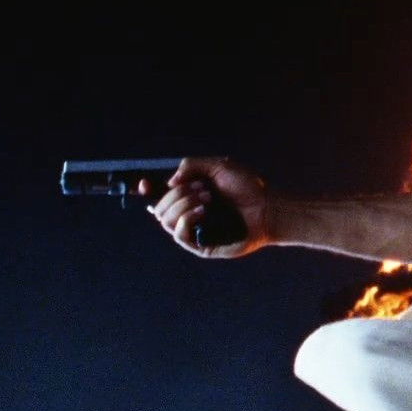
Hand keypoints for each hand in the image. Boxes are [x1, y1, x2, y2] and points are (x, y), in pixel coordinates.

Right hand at [142, 156, 272, 258]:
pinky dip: (186, 219)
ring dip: (182, 204)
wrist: (267, 208)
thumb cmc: (248, 187)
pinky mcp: (201, 245)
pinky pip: (179, 235)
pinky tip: (202, 211)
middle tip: (202, 189)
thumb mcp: (219, 166)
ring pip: (165, 220)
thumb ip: (192, 165)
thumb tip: (169, 182)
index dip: (147, 190)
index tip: (144, 184)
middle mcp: (189, 213)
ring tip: (207, 198)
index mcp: (190, 195)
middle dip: (176, 194)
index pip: (159, 195)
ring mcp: (194, 230)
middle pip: (159, 207)